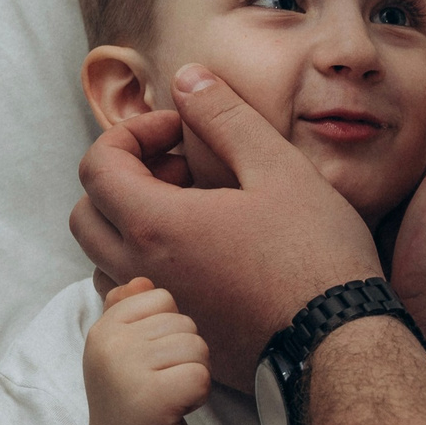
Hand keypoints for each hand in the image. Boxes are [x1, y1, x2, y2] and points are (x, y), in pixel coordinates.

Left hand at [72, 65, 381, 386]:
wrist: (339, 345)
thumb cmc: (315, 255)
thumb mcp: (277, 166)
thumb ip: (224, 116)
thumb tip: (187, 80)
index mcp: (156, 225)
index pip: (96, 167)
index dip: (131, 134)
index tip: (178, 130)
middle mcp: (142, 272)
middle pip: (86, 213)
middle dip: (123, 177)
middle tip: (181, 168)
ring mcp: (157, 310)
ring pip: (104, 259)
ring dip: (131, 223)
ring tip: (193, 209)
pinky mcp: (178, 335)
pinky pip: (132, 296)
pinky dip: (147, 263)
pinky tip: (202, 253)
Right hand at [84, 279, 209, 424]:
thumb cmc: (127, 404)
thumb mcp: (118, 353)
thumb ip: (126, 312)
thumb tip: (142, 280)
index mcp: (103, 328)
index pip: (161, 297)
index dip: (168, 332)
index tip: (150, 362)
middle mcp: (111, 345)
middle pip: (184, 323)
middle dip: (184, 356)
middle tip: (159, 385)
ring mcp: (129, 370)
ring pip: (197, 347)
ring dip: (193, 375)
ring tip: (167, 396)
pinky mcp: (153, 398)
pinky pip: (201, 376)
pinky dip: (198, 396)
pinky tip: (176, 410)